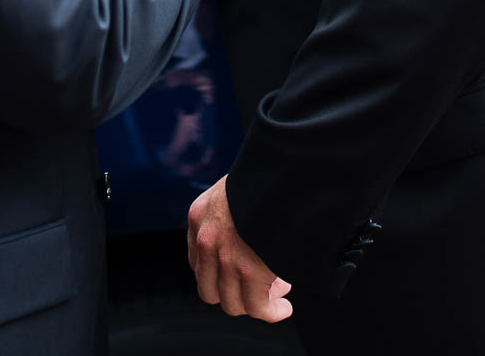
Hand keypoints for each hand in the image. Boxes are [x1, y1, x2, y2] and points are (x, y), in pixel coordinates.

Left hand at [187, 176, 292, 322]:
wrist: (286, 172)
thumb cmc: (267, 176)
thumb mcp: (236, 188)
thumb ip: (232, 212)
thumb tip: (249, 237)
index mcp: (198, 216)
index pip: (198, 263)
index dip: (220, 275)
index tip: (239, 276)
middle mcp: (205, 240)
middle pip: (209, 290)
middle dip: (234, 295)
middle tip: (257, 290)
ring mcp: (225, 258)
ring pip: (233, 303)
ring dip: (256, 305)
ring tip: (277, 299)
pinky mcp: (250, 271)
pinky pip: (258, 307)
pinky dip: (271, 312)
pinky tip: (283, 308)